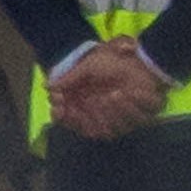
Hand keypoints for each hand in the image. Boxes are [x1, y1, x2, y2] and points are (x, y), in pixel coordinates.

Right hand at [49, 36, 168, 141]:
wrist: (142, 58)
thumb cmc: (113, 62)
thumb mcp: (89, 66)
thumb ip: (70, 77)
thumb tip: (48, 86)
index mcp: (86, 106)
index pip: (69, 121)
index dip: (62, 117)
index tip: (59, 108)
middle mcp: (101, 117)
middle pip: (87, 130)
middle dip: (86, 118)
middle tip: (91, 101)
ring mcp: (120, 120)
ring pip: (110, 131)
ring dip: (111, 113)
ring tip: (114, 94)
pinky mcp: (139, 118)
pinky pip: (133, 124)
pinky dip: (131, 108)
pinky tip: (130, 92)